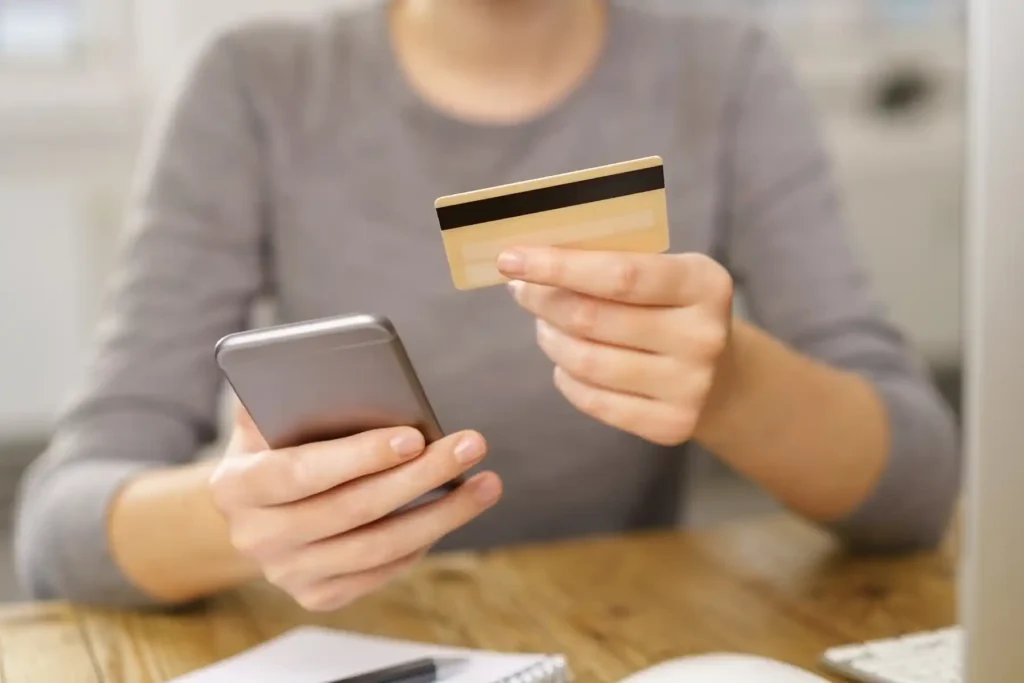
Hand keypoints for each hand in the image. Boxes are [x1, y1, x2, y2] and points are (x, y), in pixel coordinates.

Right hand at [209, 408, 501, 610]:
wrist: (254, 506)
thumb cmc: (274, 443)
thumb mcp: (266, 413)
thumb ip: (288, 391)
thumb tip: (335, 365)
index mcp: (237, 485)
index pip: (301, 472)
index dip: (359, 456)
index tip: (414, 436)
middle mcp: (256, 537)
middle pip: (352, 510)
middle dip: (420, 476)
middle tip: (470, 446)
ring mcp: (287, 573)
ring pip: (378, 547)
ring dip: (441, 514)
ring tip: (486, 483)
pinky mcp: (318, 595)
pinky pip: (382, 570)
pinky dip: (423, 539)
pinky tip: (454, 509)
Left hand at [497, 247, 733, 446]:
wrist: (725, 376)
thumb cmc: (674, 308)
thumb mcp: (664, 271)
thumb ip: (612, 260)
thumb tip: (531, 258)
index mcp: (703, 283)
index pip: (619, 274)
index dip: (558, 266)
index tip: (510, 259)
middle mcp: (703, 336)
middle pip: (593, 319)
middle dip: (543, 301)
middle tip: (522, 290)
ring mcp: (690, 386)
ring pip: (587, 361)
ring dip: (550, 339)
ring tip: (543, 326)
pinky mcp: (671, 425)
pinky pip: (594, 400)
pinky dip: (566, 377)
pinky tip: (565, 361)